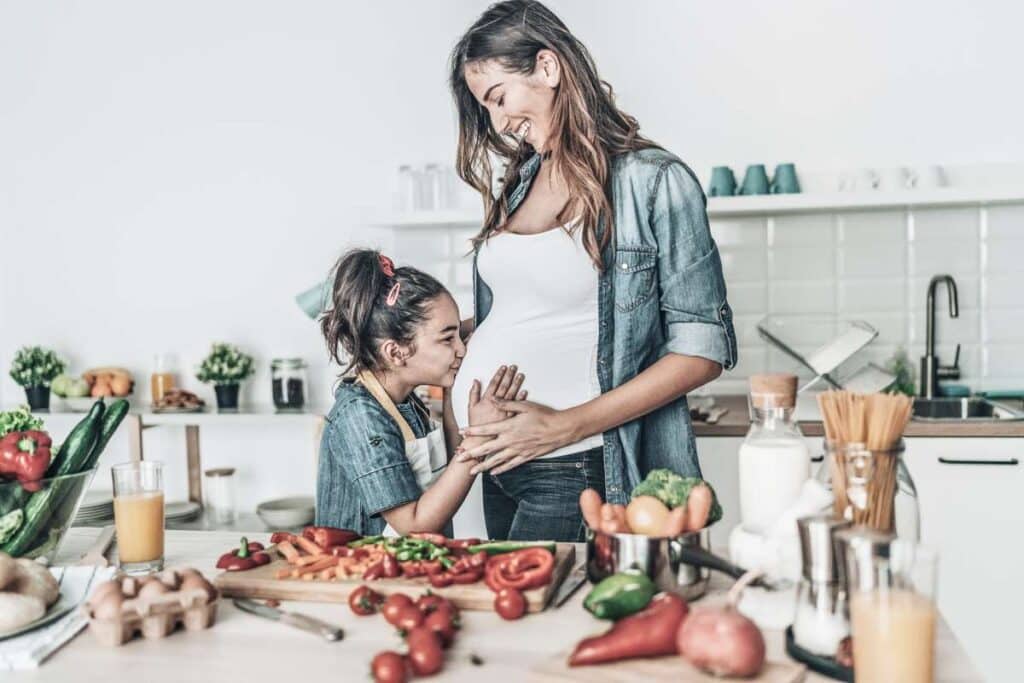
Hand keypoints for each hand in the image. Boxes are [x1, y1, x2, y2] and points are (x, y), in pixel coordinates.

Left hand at [456, 399, 575, 475]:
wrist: (560, 429)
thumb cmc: (543, 415)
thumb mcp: (524, 405)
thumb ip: (506, 403)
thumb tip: (493, 398)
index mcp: (509, 426)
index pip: (486, 429)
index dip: (472, 431)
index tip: (461, 432)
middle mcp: (511, 440)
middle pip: (487, 448)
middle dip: (471, 453)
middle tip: (459, 458)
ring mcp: (518, 450)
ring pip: (496, 460)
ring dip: (483, 466)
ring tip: (472, 471)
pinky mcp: (525, 456)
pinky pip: (510, 465)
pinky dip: (501, 469)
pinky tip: (493, 472)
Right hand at [467, 365, 526, 425]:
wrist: (481, 439)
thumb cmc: (476, 424)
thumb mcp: (471, 407)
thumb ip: (473, 393)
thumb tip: (475, 381)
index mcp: (487, 400)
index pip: (494, 383)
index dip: (499, 374)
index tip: (504, 367)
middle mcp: (496, 404)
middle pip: (504, 386)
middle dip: (509, 376)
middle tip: (514, 368)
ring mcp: (503, 410)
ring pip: (511, 394)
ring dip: (516, 384)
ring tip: (520, 375)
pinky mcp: (509, 418)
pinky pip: (516, 407)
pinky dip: (521, 398)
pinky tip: (525, 391)